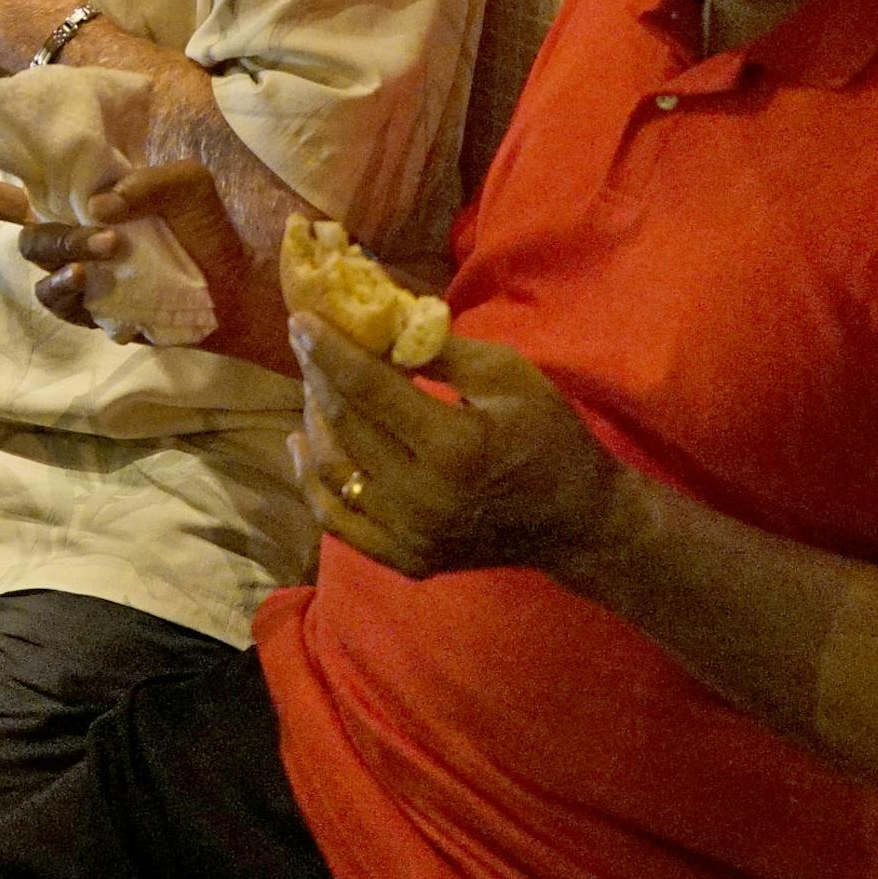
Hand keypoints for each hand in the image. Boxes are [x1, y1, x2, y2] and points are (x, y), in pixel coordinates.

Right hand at [0, 146, 285, 365]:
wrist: (251, 289)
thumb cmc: (220, 228)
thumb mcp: (191, 184)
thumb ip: (147, 182)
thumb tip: (100, 204)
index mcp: (86, 185)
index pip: (24, 161)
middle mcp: (72, 222)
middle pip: (0, 208)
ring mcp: (79, 266)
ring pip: (35, 251)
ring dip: (62, 245)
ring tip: (102, 244)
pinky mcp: (94, 308)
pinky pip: (62, 299)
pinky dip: (70, 287)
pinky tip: (90, 278)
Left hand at [285, 313, 629, 580]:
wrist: (577, 522)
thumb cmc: (549, 435)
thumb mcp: (508, 375)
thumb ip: (440, 350)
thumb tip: (379, 323)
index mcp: (454, 447)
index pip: (369, 389)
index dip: (329, 351)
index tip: (300, 320)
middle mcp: (423, 498)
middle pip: (345, 426)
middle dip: (317, 376)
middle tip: (305, 343)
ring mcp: (411, 535)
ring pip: (332, 471)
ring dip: (313, 421)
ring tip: (313, 384)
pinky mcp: (405, 558)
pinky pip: (337, 519)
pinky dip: (311, 480)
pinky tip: (300, 443)